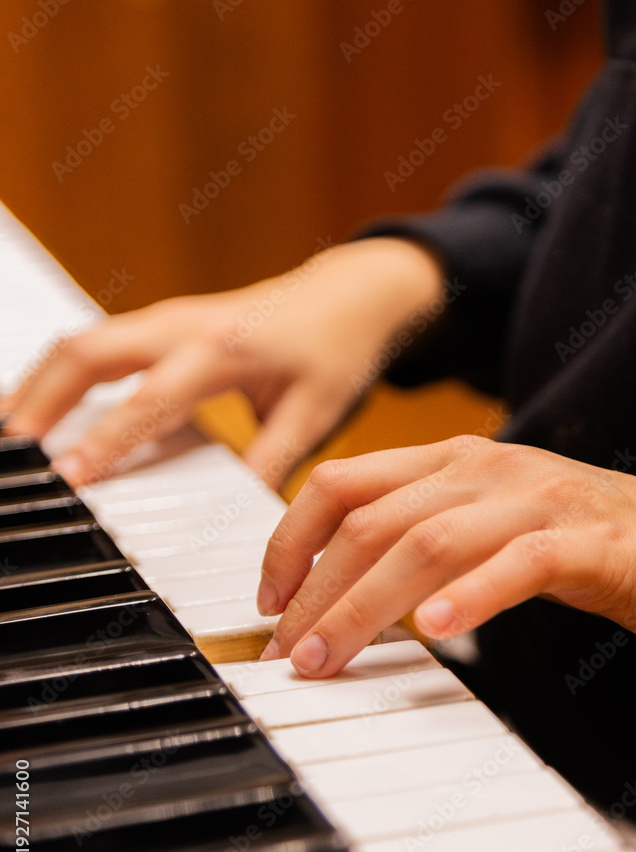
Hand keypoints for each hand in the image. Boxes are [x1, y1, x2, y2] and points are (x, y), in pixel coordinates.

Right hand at [5, 238, 442, 488]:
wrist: (349, 295)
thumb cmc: (334, 350)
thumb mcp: (315, 415)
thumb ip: (270, 463)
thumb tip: (233, 520)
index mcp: (222, 348)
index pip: (149, 397)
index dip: (106, 439)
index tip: (69, 478)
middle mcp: (182, 324)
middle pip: (87, 352)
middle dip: (38, 402)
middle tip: (14, 459)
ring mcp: (166, 319)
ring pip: (81, 344)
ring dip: (38, 387)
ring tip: (10, 439)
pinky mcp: (161, 324)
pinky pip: (96, 345)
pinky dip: (60, 377)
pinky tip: (41, 409)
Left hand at [258, 435, 635, 674]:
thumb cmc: (574, 538)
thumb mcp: (479, 526)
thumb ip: (416, 543)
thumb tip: (338, 592)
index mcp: (450, 461)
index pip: (341, 482)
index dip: (289, 540)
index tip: (267, 600)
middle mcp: (483, 468)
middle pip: (370, 522)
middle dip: (313, 593)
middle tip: (286, 654)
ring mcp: (536, 499)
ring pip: (427, 544)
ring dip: (363, 607)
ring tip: (327, 660)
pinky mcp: (587, 542)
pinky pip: (518, 563)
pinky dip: (471, 596)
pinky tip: (436, 632)